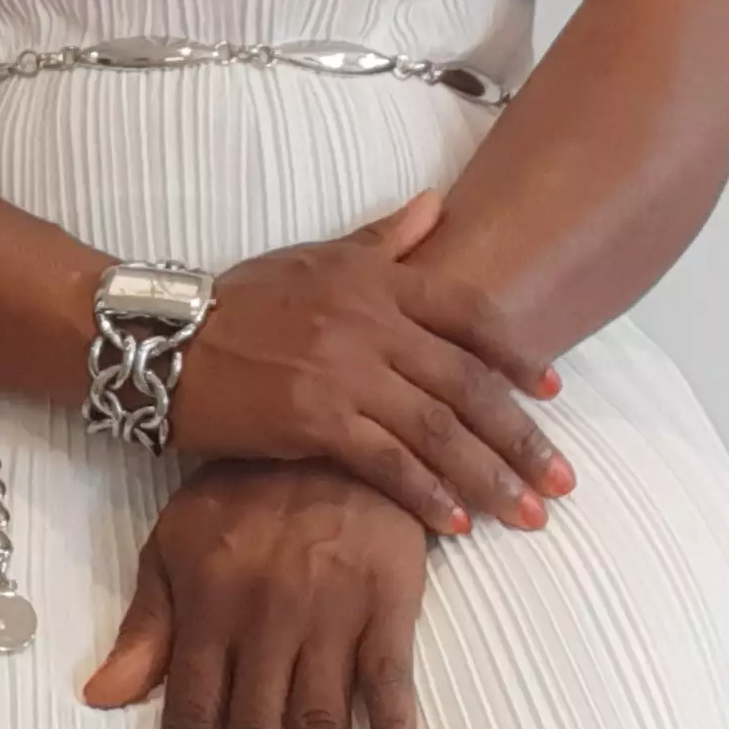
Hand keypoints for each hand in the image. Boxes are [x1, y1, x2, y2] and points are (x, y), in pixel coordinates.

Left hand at [80, 455, 428, 728]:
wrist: (329, 413)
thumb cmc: (245, 485)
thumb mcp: (176, 542)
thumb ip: (146, 625)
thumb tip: (99, 697)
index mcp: (209, 609)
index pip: (190, 721)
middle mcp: (266, 620)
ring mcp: (330, 613)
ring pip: (319, 727)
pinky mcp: (389, 598)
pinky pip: (391, 676)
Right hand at [163, 187, 574, 536]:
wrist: (167, 341)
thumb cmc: (240, 301)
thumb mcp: (316, 256)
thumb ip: (383, 239)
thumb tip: (436, 205)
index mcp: (376, 280)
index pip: (469, 313)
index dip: (516, 353)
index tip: (553, 391)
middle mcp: (370, 321)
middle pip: (467, 382)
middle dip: (520, 436)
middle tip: (561, 479)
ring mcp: (344, 371)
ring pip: (437, 429)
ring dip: (489, 476)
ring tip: (527, 514)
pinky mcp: (313, 418)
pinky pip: (386, 462)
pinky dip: (426, 494)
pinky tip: (456, 523)